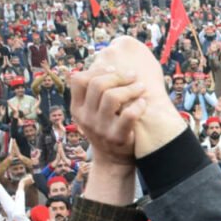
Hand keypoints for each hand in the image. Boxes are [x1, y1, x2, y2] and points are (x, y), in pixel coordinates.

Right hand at [82, 37, 183, 158]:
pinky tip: (143, 103)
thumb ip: (97, 91)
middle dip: (118, 76)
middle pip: (97, 84)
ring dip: (131, 88)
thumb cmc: (109, 127)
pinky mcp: (117, 138)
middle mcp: (85, 118)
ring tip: (141, 88)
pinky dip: (138, 106)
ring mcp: (100, 129)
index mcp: (77, 108)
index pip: (78, 79)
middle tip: (133, 76)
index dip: (97, 70)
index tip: (114, 69)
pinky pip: (128, 116)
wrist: (114, 160)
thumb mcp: (94, 111)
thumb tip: (106, 60)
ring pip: (112, 97)